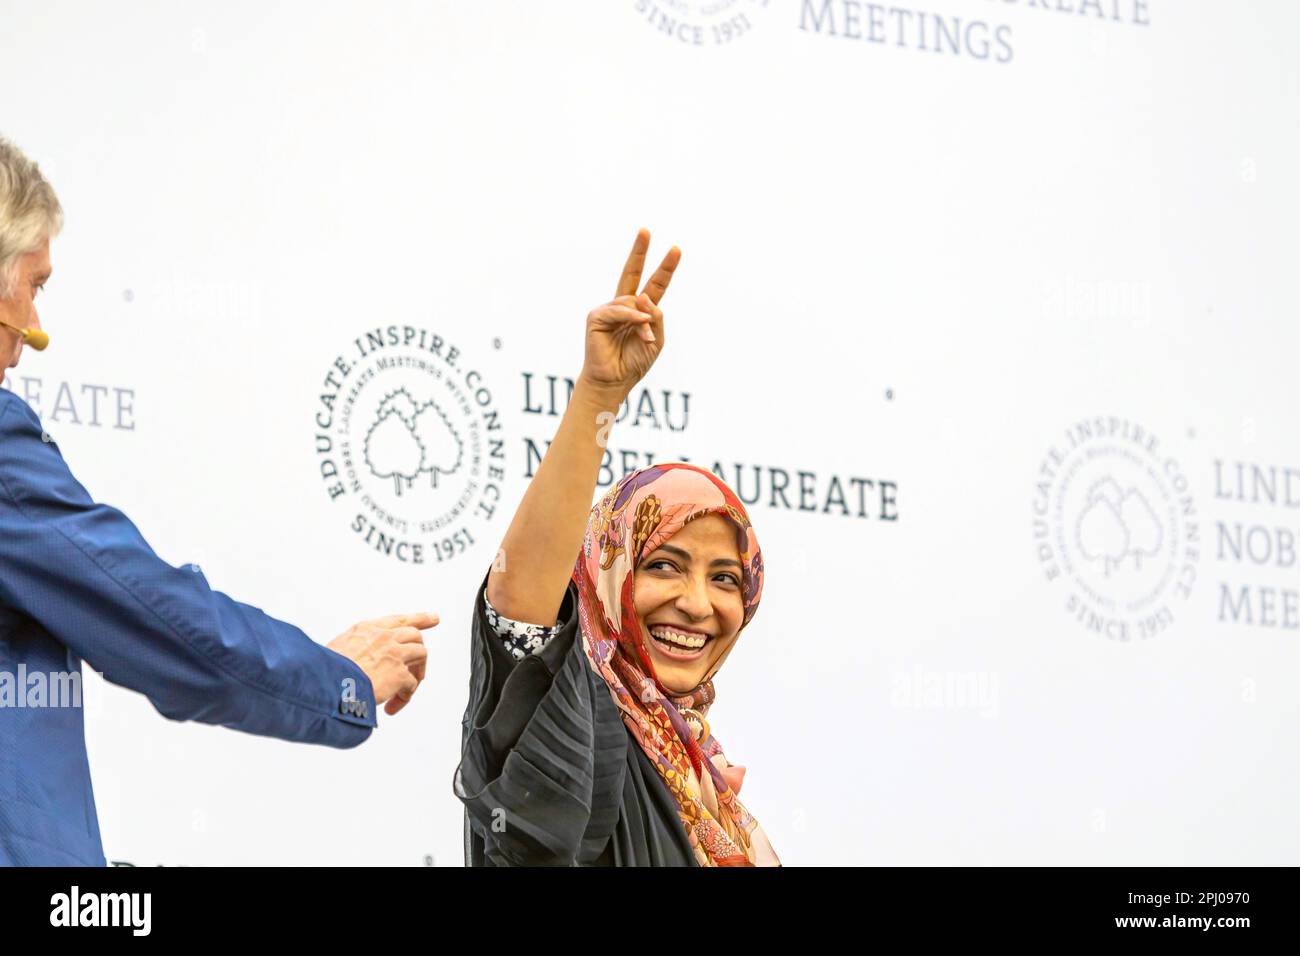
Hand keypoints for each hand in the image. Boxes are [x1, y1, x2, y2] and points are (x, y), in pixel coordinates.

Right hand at [327, 612, 438, 715]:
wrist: (323, 685)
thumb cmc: (324, 671)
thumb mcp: (337, 648)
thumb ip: (355, 648)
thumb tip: (360, 660)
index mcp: (366, 629)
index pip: (398, 619)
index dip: (419, 618)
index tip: (433, 618)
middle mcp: (383, 637)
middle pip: (415, 635)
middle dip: (419, 652)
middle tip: (417, 670)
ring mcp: (394, 653)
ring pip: (421, 654)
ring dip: (416, 674)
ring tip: (403, 691)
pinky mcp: (399, 674)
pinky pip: (412, 684)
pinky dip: (405, 697)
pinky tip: (392, 706)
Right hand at [579, 228, 679, 402]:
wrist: (614, 381)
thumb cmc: (634, 362)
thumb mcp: (657, 339)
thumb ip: (655, 316)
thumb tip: (643, 296)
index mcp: (641, 310)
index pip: (655, 284)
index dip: (665, 267)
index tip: (676, 249)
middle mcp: (624, 305)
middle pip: (631, 272)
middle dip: (639, 251)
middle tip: (645, 230)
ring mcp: (609, 309)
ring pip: (632, 300)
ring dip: (643, 320)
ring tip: (646, 339)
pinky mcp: (596, 316)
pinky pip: (618, 309)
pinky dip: (631, 318)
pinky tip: (638, 327)